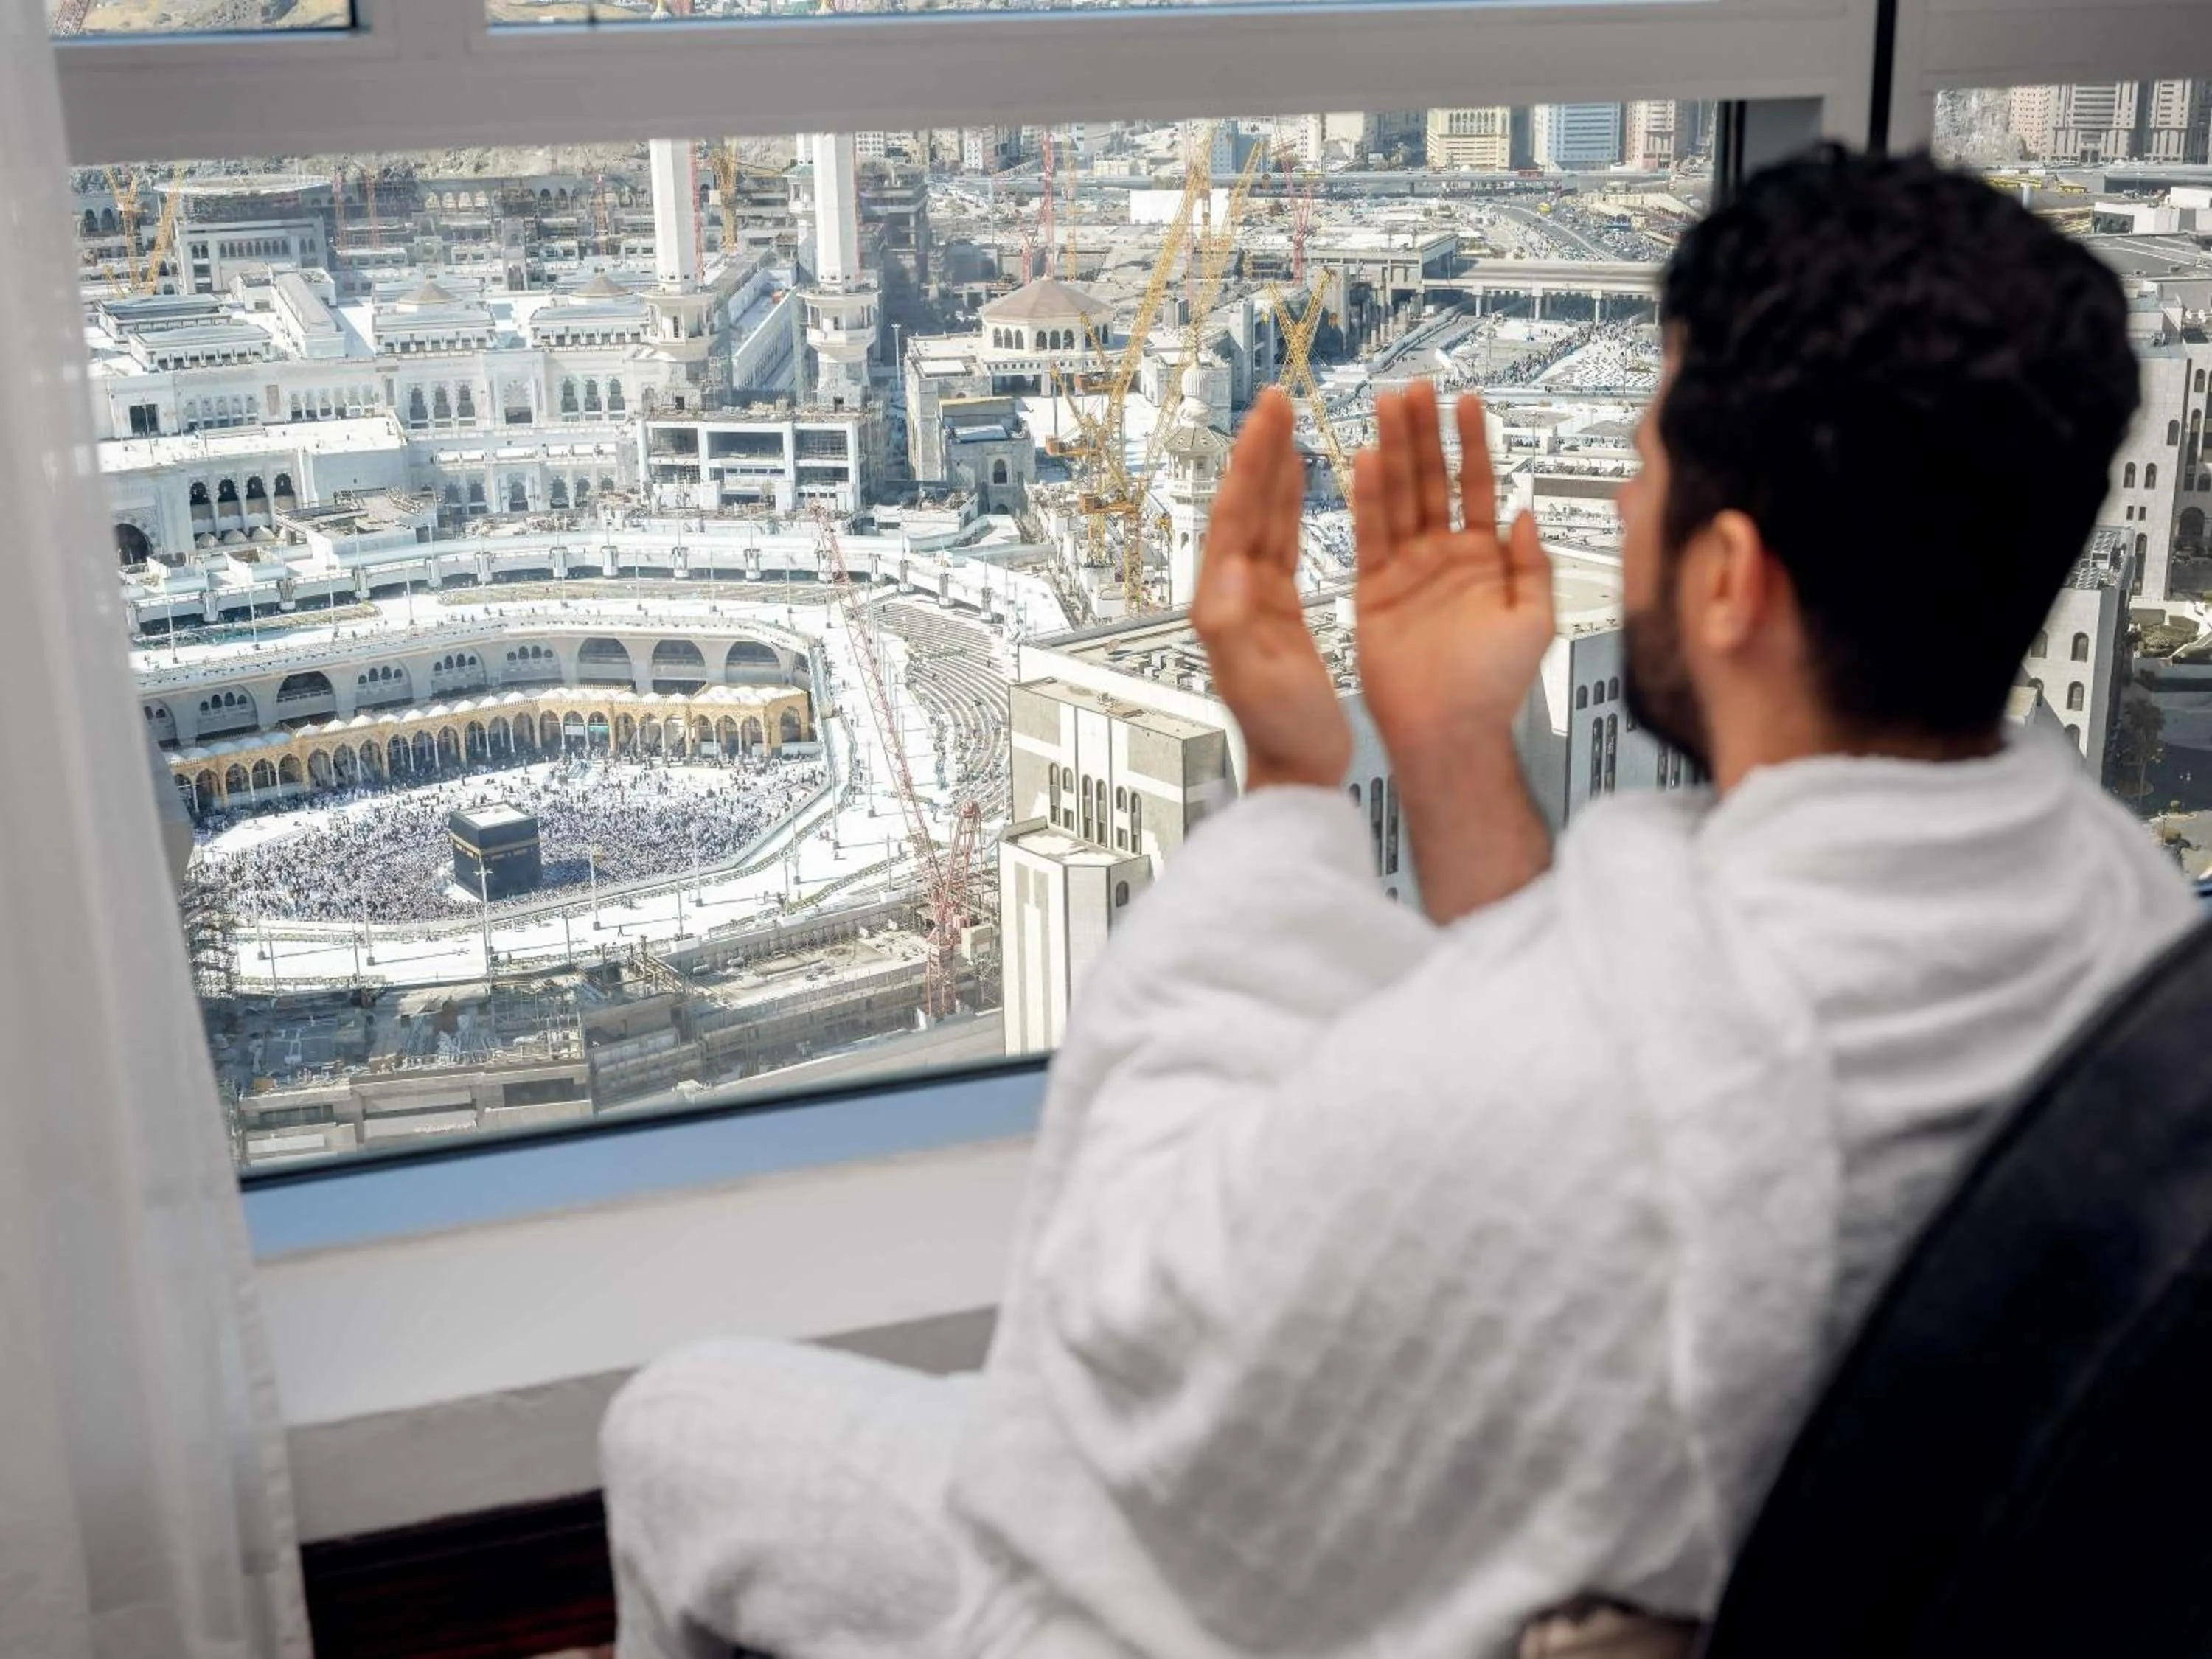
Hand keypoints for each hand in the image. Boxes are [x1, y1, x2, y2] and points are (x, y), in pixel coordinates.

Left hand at [1191, 389, 1352, 791]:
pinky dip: (1288, 504)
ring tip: (1286, 424)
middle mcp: (1233, 594)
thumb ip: (1233, 625)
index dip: (1252, 461)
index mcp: (1225, 602)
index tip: (1270, 415)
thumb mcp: (1256, 678)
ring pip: (1263, 517)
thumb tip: (1223, 572)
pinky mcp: (1277, 608)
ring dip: (1273, 469)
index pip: (1237, 515)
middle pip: (1245, 505)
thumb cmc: (1282, 731)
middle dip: (1260, 450)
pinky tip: (1297, 481)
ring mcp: (1253, 599)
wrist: (1297, 768)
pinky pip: (1281, 541)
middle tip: (1275, 399)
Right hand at [1353, 384, 1553, 760]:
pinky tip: (1366, 460)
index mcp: (1486, 561)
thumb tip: (1528, 515)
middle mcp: (1444, 558)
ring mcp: (1407, 571)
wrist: (1449, 732)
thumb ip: (1534, 567)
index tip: (1467, 402)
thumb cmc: (1496, 688)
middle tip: (1416, 389)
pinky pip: (1370, 536)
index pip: (1477, 487)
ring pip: (1399, 498)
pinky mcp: (1373, 590)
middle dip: (1425, 433)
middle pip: (1432, 481)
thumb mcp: (1536, 622)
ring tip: (1388, 407)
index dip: (1472, 444)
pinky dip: (1368, 499)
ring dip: (1394, 451)